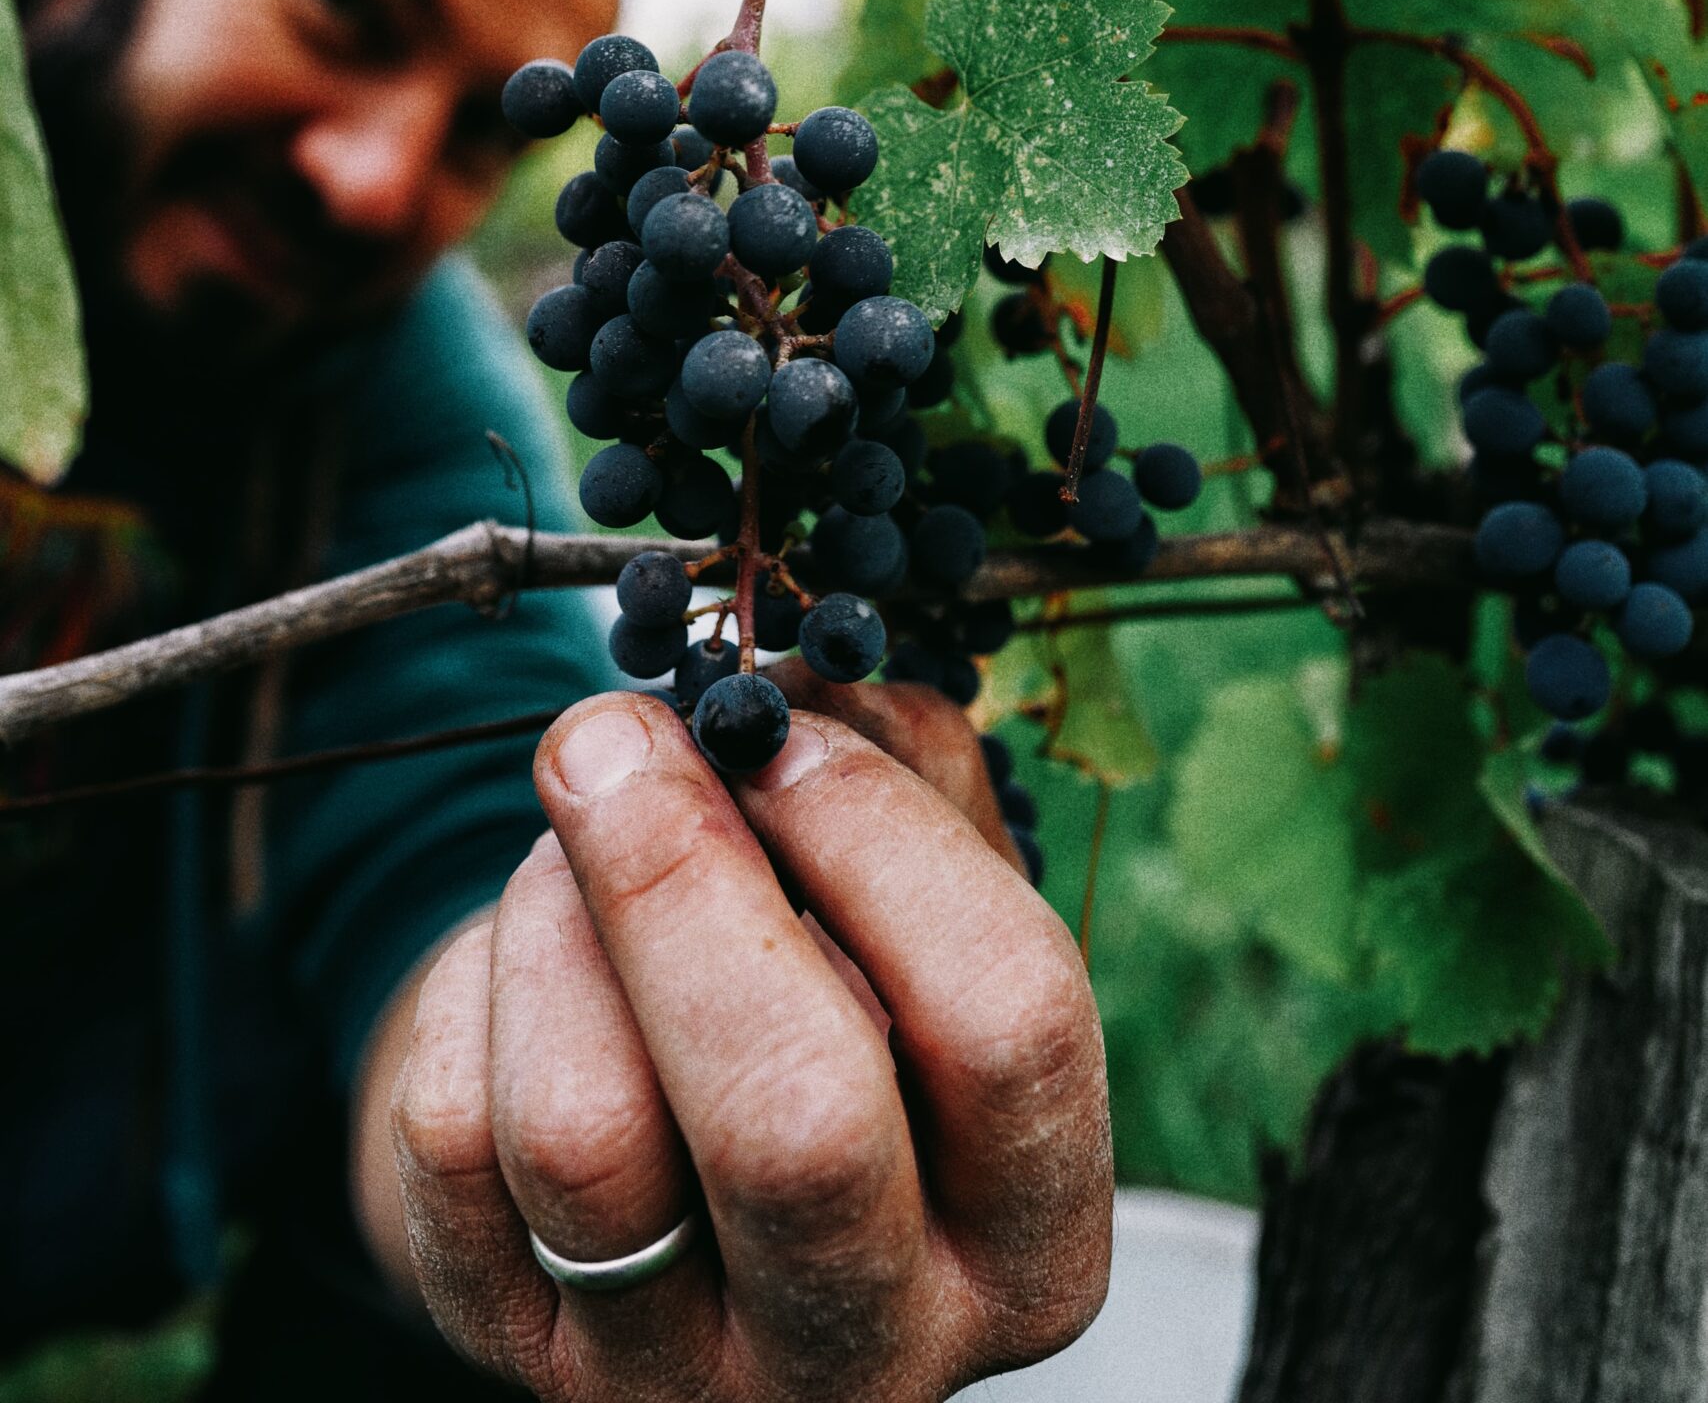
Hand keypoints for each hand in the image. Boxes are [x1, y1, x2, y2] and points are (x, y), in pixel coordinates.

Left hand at [387, 686, 1111, 1400]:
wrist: (676, 1162)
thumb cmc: (838, 998)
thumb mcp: (921, 907)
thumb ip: (903, 778)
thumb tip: (790, 695)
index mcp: (1029, 1240)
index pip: (1010, 1024)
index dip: (880, 838)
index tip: (777, 730)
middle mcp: (877, 1351)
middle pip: (793, 1121)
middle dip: (680, 878)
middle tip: (613, 736)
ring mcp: (678, 1378)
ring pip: (585, 1135)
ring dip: (558, 920)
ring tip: (572, 843)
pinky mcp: (509, 1350)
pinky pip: (454, 1141)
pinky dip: (473, 986)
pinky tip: (525, 949)